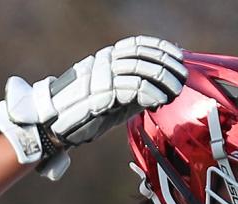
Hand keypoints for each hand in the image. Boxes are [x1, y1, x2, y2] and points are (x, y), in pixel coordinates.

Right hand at [0, 36, 185, 179]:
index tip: (178, 55)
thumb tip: (163, 83)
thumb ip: (134, 87)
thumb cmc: (87, 114)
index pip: (137, 44)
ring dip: (163, 82)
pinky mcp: (101, 95)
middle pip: (143, 55)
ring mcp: (101, 78)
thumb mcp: (114, 96)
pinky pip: (133, 89)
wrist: (55, 126)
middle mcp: (103, 63)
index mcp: (105, 58)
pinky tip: (159, 102)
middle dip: (167, 65)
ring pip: (141, 71)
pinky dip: (151, 95)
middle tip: (181, 77)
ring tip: (174, 92)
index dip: (160, 47)